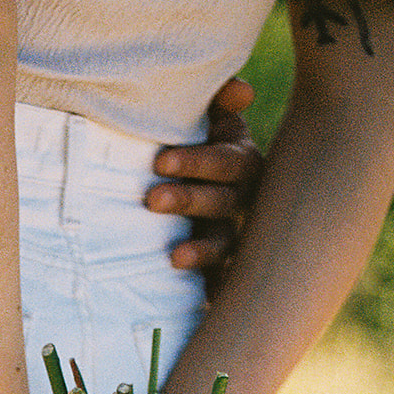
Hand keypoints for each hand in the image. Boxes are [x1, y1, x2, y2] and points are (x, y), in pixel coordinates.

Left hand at [145, 77, 262, 278]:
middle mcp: (241, 199)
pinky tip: (207, 302)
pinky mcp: (220, 266)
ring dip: (203, 250)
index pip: (227, 162)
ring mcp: (233, 234)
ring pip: (226, 244)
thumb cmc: (189, 140)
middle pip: (224, 202)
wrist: (176, 177)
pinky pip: (223, 282)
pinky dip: (216, 292)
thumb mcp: (203, 115)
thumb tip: (241, 91)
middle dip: (190, 200)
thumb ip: (216, 99)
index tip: (160, 164)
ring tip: (175, 258)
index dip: (198, 163)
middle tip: (152, 200)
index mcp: (239, 161)